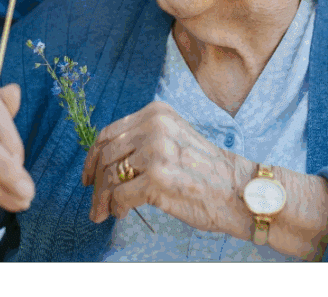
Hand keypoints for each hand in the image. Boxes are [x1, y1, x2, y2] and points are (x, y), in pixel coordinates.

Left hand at [81, 101, 251, 237]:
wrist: (241, 190)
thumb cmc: (208, 171)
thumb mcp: (174, 139)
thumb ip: (143, 141)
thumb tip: (105, 161)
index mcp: (156, 113)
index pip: (109, 133)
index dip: (92, 158)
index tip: (86, 177)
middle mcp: (154, 126)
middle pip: (106, 155)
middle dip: (95, 183)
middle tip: (95, 203)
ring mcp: (156, 151)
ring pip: (110, 176)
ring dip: (103, 200)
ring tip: (103, 213)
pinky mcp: (158, 179)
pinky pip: (120, 195)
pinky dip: (117, 207)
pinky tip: (122, 213)